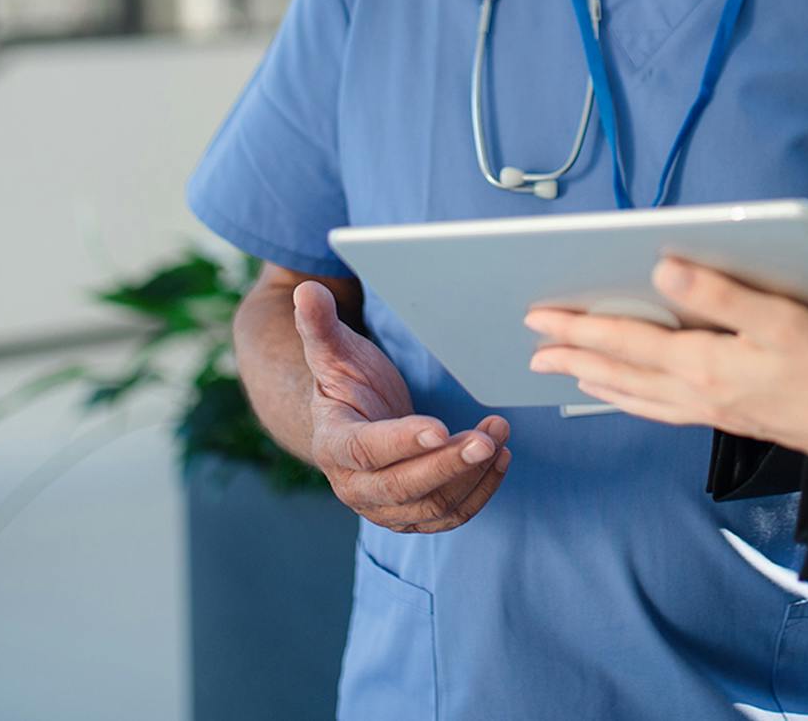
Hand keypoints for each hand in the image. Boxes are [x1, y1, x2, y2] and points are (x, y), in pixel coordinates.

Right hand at [292, 281, 510, 531]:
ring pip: (431, 506)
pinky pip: (449, 516)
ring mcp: (384, 507)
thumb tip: (307, 291)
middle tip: (486, 439)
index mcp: (333, 444)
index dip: (402, 441)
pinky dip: (479, 492)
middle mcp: (354, 485)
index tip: (440, 426)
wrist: (352, 423)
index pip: (366, 450)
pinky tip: (500, 459)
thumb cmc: (346, 382)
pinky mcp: (412, 515)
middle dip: (447, 464)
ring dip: (470, 475)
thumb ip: (319, 325)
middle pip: (403, 487)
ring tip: (499, 436)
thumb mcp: (333, 351)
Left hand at [524, 258, 807, 459]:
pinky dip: (628, 400)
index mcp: (702, 363)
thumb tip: (662, 268)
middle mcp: (694, 392)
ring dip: (594, 381)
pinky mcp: (721, 417)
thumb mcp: (777, 316)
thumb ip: (717, 292)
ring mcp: (706, 410)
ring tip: (565, 372)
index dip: (579, 327)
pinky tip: (624, 395)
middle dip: (573, 357)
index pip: (625, 340)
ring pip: (633, 395)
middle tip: (534, 348)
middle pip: (618, 372)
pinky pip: (657, 409)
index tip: (540, 317)